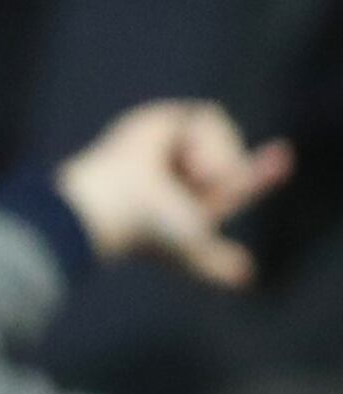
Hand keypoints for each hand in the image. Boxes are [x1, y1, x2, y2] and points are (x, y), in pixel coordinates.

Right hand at [55, 98, 291, 285]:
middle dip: (232, 165)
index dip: (261, 170)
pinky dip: (206, 140)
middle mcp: (181, 168)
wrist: (111, 207)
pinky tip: (186, 159)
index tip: (283, 154)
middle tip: (211, 184)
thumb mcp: (193, 248)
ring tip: (194, 175)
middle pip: (232, 153)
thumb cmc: (148, 232)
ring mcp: (169, 143)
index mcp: (191, 196)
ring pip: (223, 133)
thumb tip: (247, 277)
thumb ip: (216, 261)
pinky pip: (207, 116)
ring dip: (217, 156)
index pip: (235, 176)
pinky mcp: (159, 121)